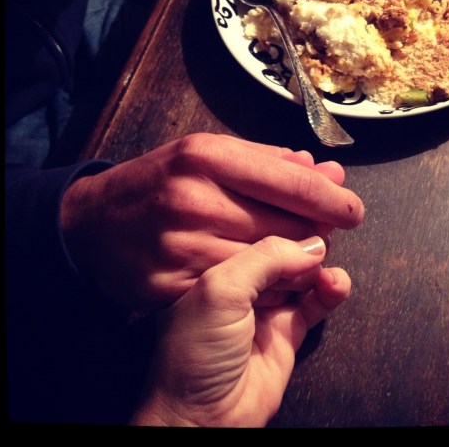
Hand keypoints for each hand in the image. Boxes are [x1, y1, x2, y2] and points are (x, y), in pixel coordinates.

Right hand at [61, 133, 363, 311]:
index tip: (353, 209)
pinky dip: (270, 287)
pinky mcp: (173, 285)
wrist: (95, 223)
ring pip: (272, 264)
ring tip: (295, 248)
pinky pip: (245, 294)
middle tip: (323, 229)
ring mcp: (182, 246)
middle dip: (319, 231)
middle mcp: (194, 199)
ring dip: (298, 260)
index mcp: (206, 156)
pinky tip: (269, 275)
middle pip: (289, 226)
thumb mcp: (208, 153)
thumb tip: (325, 171)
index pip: (293, 183)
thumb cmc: (161, 182)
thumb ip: (269, 161)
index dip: (333, 200)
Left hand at [130, 235, 350, 426]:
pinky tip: (337, 284)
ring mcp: (265, 306)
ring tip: (328, 270)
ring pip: (302, 273)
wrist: (202, 419)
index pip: (253, 228)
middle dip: (305, 238)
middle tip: (328, 228)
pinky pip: (316, 302)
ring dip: (320, 266)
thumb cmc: (193, 357)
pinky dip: (330, 291)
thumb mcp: (221, 291)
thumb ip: (264, 259)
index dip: (283, 215)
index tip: (311, 205)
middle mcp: (240, 282)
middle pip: (282, 249)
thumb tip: (309, 244)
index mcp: (215, 265)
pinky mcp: (287, 331)